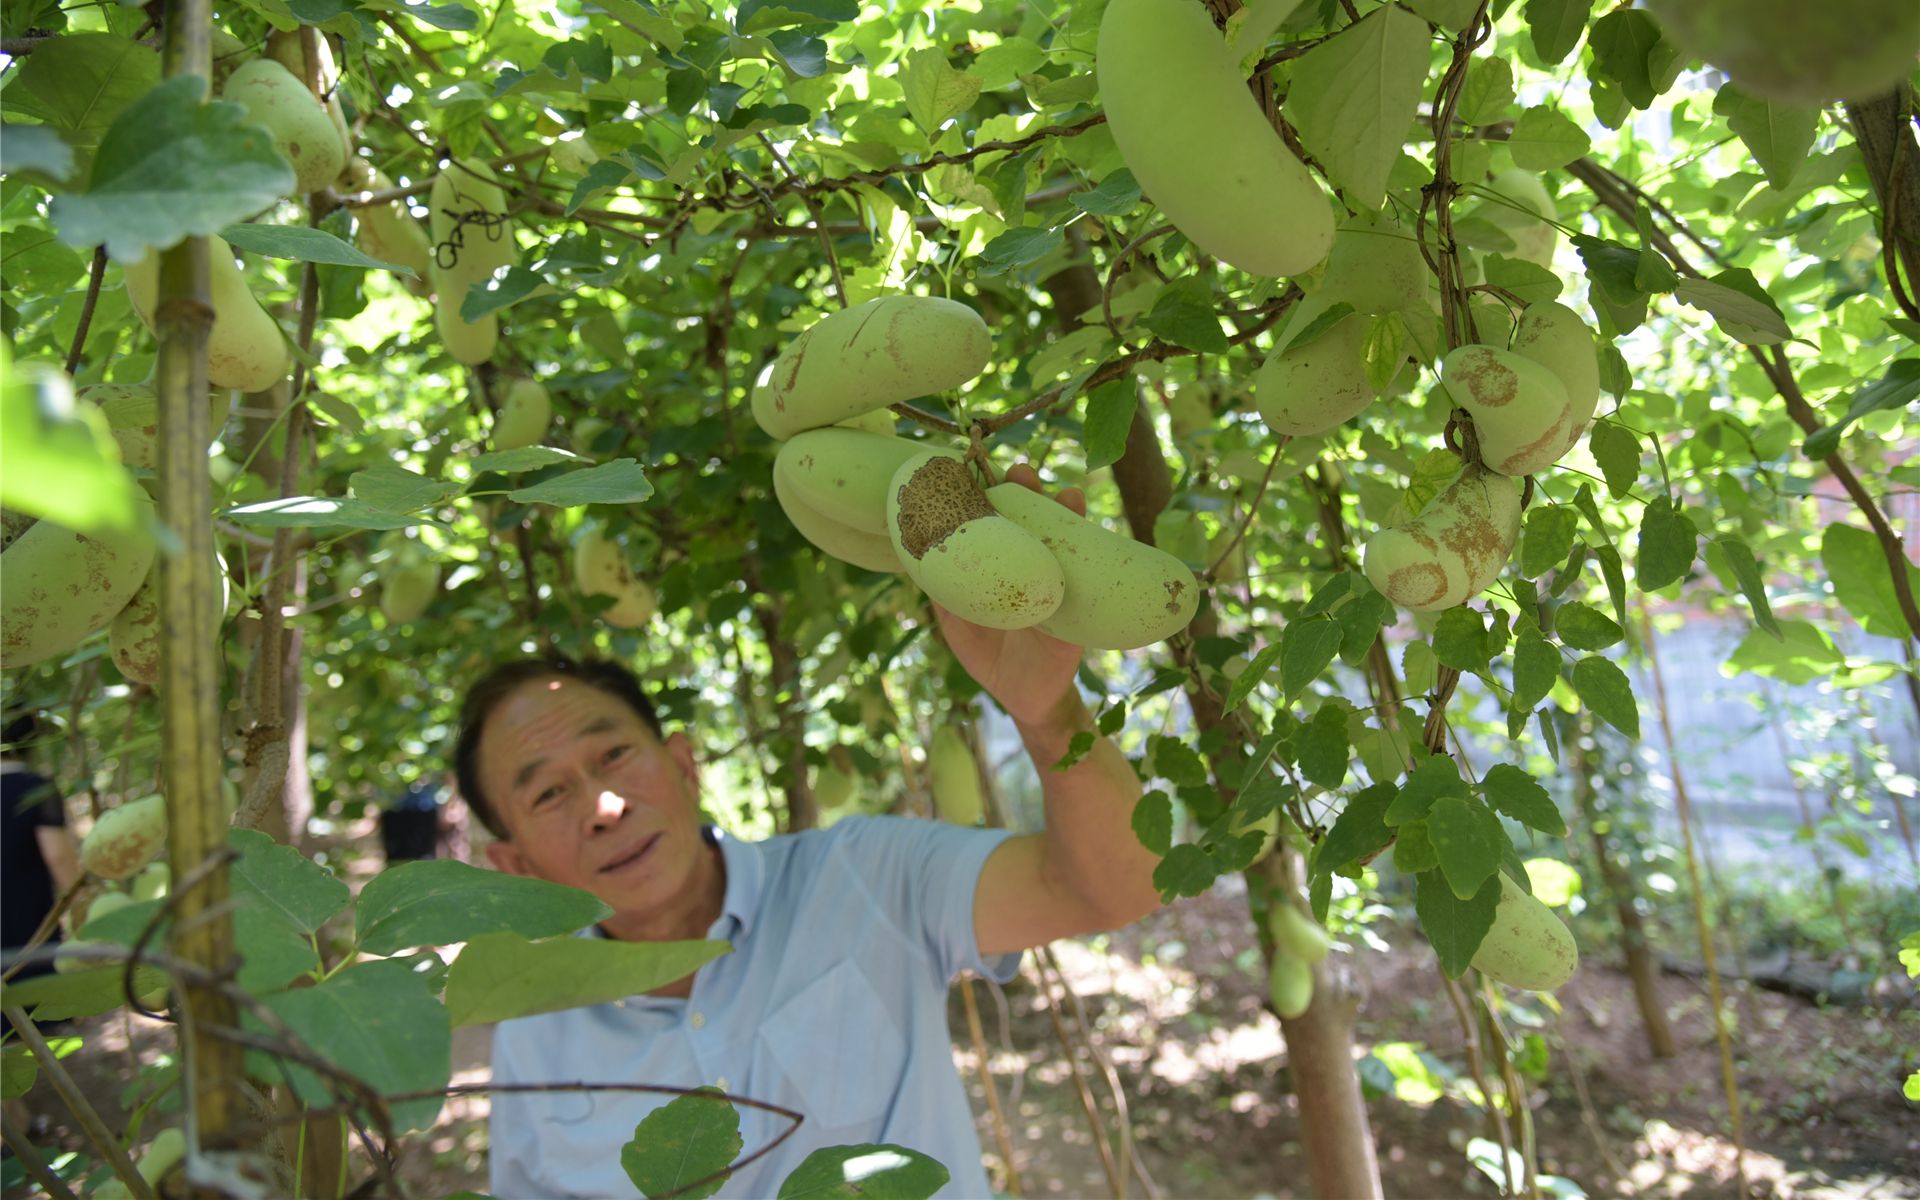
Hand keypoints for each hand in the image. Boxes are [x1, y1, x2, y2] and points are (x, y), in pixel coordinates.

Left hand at [931, 464, 1087, 730]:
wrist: (1023, 699)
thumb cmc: (989, 655)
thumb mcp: (956, 622)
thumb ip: (943, 590)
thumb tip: (914, 556)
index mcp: (1002, 567)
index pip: (998, 522)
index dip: (991, 496)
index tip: (980, 473)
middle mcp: (1032, 567)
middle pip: (1033, 520)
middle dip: (1029, 493)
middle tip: (1021, 472)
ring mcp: (1056, 585)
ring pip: (1064, 539)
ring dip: (1066, 513)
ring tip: (1066, 494)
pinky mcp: (1075, 612)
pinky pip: (1085, 580)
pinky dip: (1091, 555)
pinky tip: (1092, 540)